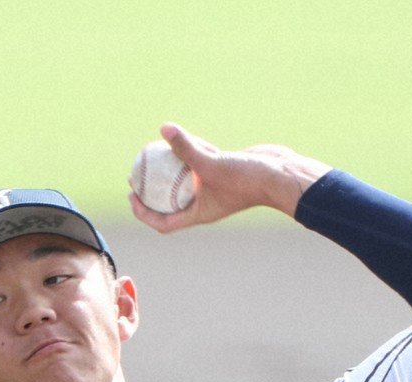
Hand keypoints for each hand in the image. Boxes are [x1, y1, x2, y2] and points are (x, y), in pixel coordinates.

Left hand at [129, 123, 332, 233]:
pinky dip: (192, 152)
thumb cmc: (246, 178)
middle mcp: (205, 202)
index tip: (132, 196)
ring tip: (153, 154)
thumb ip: (186, 148)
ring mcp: (215, 187)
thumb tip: (164, 129)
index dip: (144, 213)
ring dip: (171, 169)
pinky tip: (183, 136)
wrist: (279, 174)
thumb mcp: (211, 164)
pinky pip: (202, 163)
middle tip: (136, 174)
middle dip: (151, 191)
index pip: (164, 222)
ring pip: (186, 179)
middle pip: (170, 202)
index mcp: (199, 213)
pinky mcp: (225, 171)